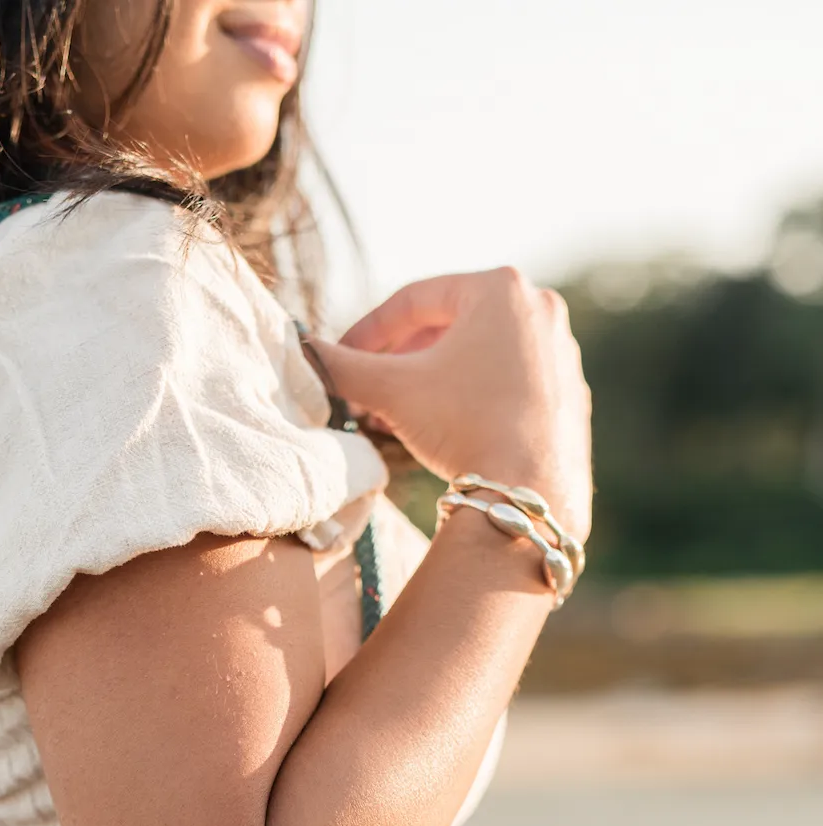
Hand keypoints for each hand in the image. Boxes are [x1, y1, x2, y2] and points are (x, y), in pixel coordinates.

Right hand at [308, 269, 592, 540]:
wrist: (528, 489)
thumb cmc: (464, 425)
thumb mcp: (392, 391)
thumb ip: (344, 366)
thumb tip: (304, 353)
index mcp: (499, 288)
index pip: (414, 300)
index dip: (367, 331)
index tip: (341, 358)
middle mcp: (539, 307)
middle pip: (448, 324)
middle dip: (401, 358)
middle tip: (368, 390)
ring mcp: (560, 350)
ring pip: (478, 354)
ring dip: (432, 378)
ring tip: (399, 411)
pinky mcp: (568, 392)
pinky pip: (507, 381)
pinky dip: (471, 396)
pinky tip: (446, 427)